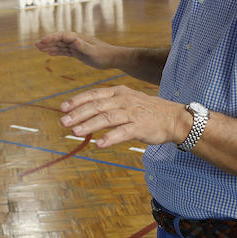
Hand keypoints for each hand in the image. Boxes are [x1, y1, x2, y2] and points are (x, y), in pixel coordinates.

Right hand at [36, 31, 112, 69]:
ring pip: (60, 45)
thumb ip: (83, 46)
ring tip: (39, 49)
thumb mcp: (93, 52)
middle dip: (47, 41)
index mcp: (78, 38)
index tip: (43, 41)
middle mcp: (76, 40)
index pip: (62, 36)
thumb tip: (74, 40)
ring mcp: (76, 46)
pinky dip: (56, 52)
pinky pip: (65, 51)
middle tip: (36, 45)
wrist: (113, 58)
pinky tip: (50, 53)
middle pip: (59, 39)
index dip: (52, 38)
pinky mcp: (78, 52)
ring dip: (50, 46)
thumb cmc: (104, 55)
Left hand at [59, 86, 188, 147]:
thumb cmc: (147, 110)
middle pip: (97, 106)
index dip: (77, 101)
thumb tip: (85, 112)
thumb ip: (108, 105)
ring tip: (76, 132)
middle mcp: (124, 100)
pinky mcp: (140, 127)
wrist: (173, 118)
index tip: (63, 108)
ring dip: (90, 125)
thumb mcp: (127, 100)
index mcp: (119, 93)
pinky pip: (123, 132)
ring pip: (107, 118)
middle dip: (78, 114)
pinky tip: (99, 144)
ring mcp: (132, 113)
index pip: (94, 94)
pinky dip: (110, 138)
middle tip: (63, 122)